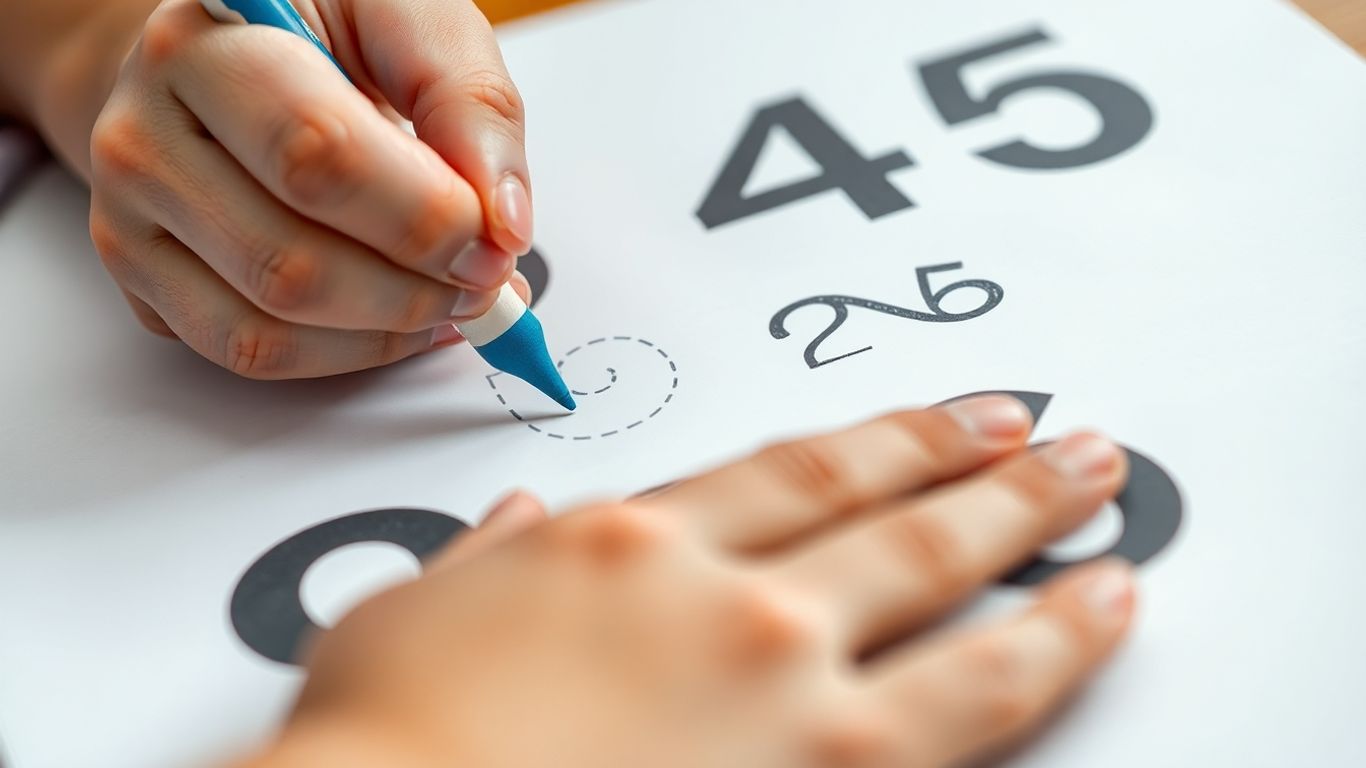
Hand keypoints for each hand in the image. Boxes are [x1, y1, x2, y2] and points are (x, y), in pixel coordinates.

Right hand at [82, 0, 533, 376]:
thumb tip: (503, 222)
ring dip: (388, 330)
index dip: (420, 218)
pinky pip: (250, 351)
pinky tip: (400, 321)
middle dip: (414, 288)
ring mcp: (131, 217)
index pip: (315, 155)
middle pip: (288, 260)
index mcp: (207, 44)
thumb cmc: (327, 31)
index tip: (493, 240)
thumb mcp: (410, 19)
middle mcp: (143, 133)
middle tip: (484, 279)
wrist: (233, 55)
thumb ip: (470, 103)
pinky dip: (348, 353)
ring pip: (268, 323)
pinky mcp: (144, 279)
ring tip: (451, 299)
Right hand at [241, 395, 1136, 767]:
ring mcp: (782, 694)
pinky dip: (1039, 671)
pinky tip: (1083, 640)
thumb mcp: (409, 616)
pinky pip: (961, 723)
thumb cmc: (380, 746)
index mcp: (628, 542)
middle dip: (992, 477)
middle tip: (1064, 450)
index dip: (889, 438)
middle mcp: (723, 599)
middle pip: (894, 514)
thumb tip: (519, 523)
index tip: (951, 421)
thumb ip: (485, 561)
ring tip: (1112, 546)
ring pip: (953, 606)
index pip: (795, 470)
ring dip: (1045, 564)